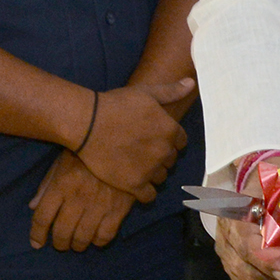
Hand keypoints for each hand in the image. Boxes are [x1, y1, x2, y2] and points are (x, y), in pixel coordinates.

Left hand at [29, 153, 135, 251]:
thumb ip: (47, 184)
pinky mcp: (119, 209)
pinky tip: (95, 238)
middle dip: (58, 243)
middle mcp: (78, 197)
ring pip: (83, 238)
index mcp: (61, 184)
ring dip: (77, 245)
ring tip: (76, 244)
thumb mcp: (62, 162)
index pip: (42, 216)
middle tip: (60, 244)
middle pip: (62, 232)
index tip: (36, 243)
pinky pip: (105, 236)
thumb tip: (33, 207)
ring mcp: (99, 205)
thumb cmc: (87, 152)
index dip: (37, 234)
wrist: (123, 143)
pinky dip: (98, 242)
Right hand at [75, 76, 196, 199]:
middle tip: (142, 150)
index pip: (181, 142)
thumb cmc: (116, 105)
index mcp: (170, 130)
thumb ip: (171, 91)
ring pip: (160, 177)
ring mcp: (150, 170)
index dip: (169, 140)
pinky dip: (145, 192)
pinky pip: (149, 196)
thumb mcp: (146, 93)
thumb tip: (190, 83)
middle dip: (160, 156)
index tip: (154, 138)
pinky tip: (134, 183)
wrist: (88, 123)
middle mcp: (164, 152)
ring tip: (135, 164)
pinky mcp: (134, 184)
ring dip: (152, 173)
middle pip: (170, 160)